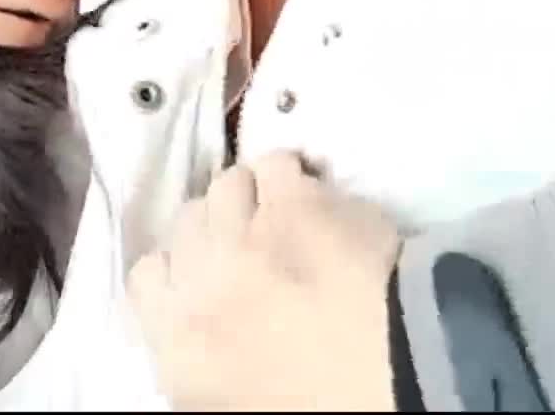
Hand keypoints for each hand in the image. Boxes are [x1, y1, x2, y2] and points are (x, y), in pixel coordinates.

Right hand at [128, 152, 400, 411]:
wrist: (408, 384)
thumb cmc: (327, 406)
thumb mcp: (232, 401)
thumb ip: (200, 356)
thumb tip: (196, 322)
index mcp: (180, 350)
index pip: (145, 277)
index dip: (176, 267)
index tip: (206, 270)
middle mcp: (201, 285)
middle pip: (186, 222)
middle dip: (216, 228)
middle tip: (251, 244)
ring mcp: (247, 238)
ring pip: (226, 184)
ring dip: (251, 196)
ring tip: (284, 215)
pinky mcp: (297, 204)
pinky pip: (276, 163)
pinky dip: (291, 175)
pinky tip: (313, 194)